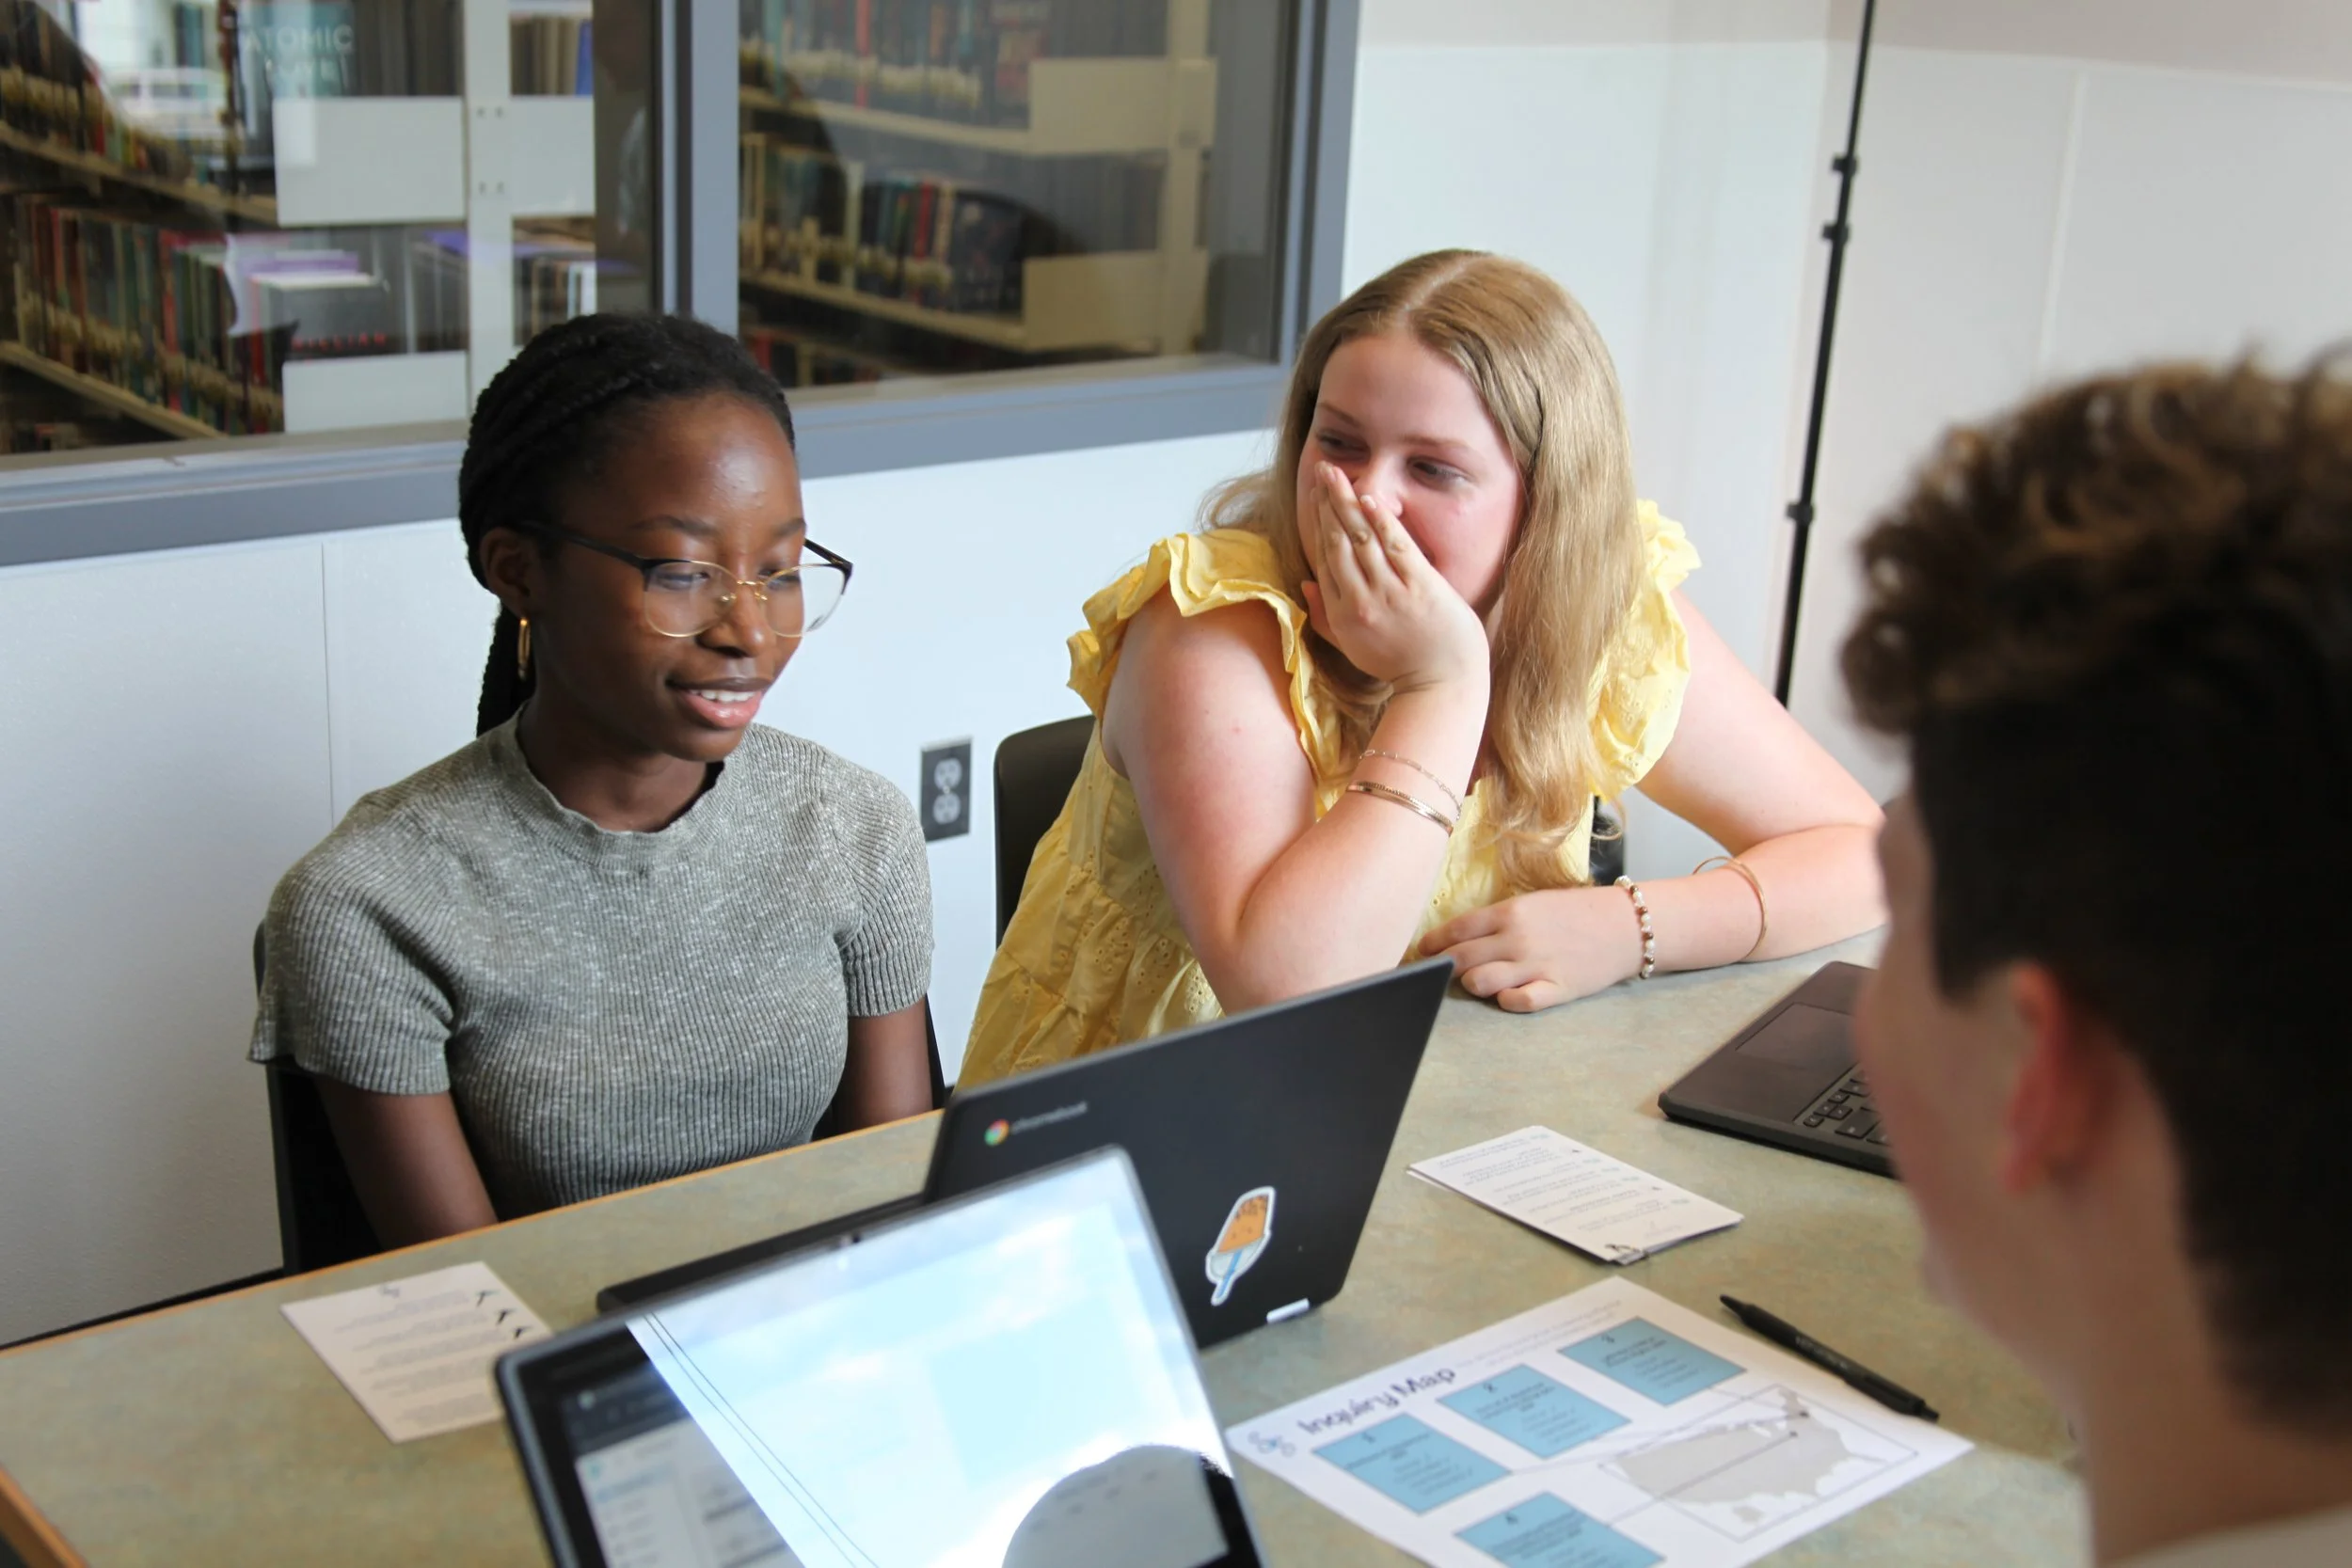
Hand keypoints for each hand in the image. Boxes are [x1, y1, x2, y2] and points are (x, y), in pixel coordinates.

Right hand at [1298, 463, 1488, 694]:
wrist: (1442, 683)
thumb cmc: (1400, 665)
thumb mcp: (1352, 648)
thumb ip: (1325, 617)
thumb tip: (1305, 584)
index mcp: (1342, 615)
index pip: (1325, 560)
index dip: (1319, 524)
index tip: (1317, 496)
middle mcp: (1361, 601)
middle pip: (1338, 543)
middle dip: (1328, 503)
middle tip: (1323, 471)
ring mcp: (1390, 593)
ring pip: (1361, 540)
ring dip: (1347, 504)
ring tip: (1337, 475)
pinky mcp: (1420, 587)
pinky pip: (1396, 547)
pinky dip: (1381, 522)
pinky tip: (1369, 500)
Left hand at [1419, 887, 1643, 1011]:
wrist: (1626, 926)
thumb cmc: (1576, 912)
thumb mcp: (1533, 903)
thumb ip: (1498, 919)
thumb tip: (1460, 936)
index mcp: (1510, 912)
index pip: (1456, 929)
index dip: (1433, 943)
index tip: (1421, 951)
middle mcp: (1518, 938)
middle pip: (1461, 958)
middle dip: (1442, 967)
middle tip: (1436, 972)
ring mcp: (1536, 965)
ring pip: (1481, 982)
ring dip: (1472, 984)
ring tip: (1476, 982)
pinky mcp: (1556, 989)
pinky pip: (1518, 1003)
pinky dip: (1506, 1001)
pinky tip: (1507, 995)